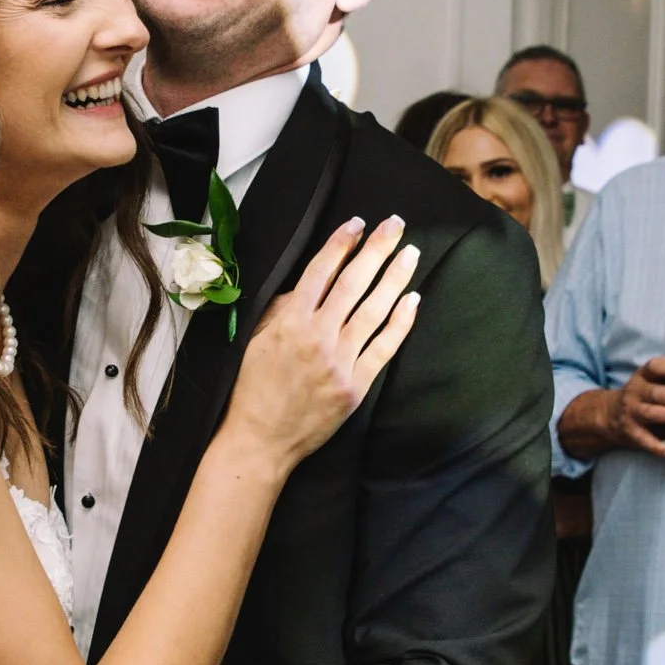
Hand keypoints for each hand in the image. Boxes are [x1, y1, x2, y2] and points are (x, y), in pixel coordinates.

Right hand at [224, 217, 421, 469]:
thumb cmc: (252, 389)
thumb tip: (306, 285)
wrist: (260, 440)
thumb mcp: (255, 341)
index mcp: (289, 322)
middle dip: (376, 250)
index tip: (358, 223)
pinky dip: (400, 323)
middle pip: (353, 283)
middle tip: (396, 224)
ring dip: (394, 278)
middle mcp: (317, 336)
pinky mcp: (355, 386)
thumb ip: (280, 309)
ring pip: (373, 310)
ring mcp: (339, 361)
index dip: (341, 244)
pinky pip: (384, 348)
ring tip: (410, 254)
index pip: (320, 272)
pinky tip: (412, 300)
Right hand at [583, 357, 664, 461]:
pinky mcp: (630, 432)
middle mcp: (634, 393)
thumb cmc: (639, 396)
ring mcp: (631, 413)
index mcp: (642, 377)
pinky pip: (645, 441)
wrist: (607, 414)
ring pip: (652, 414)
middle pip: (656, 393)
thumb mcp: (647, 381)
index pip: (655, 367)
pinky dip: (660, 447)